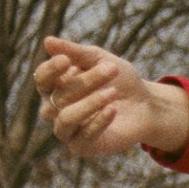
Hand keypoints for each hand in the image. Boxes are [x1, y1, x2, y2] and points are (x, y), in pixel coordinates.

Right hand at [35, 36, 188, 157]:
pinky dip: (98, 121)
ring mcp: (66, 130)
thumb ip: (75, 52)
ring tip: (113, 93)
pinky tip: (113, 109)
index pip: (42, 79)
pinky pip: (82, 136)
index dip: (51, 70)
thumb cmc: (119, 80)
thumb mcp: (99, 59)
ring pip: (66, 118)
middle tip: (112, 69)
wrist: (146, 104)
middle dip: (87, 81)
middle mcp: (54, 109)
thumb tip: (47, 41)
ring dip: (90, 103)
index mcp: (55, 87)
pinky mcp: (81, 147)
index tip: (67, 60)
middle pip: (59, 96)